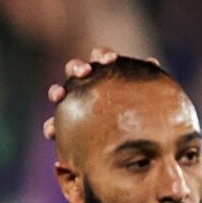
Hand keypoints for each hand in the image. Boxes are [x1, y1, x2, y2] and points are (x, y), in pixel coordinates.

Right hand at [43, 48, 160, 139]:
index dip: (103, 55)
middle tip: (85, 72)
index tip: (110, 60)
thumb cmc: (142, 119)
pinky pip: (53, 126)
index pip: (102, 59)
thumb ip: (149, 82)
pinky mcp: (65, 128)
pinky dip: (50, 126)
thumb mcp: (149, 103)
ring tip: (59, 96)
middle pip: (76, 70)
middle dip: (78, 67)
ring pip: (59, 94)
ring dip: (56, 91)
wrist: (133, 147)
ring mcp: (73, 105)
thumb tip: (151, 62)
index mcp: (106, 75)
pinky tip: (51, 131)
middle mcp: (87, 86)